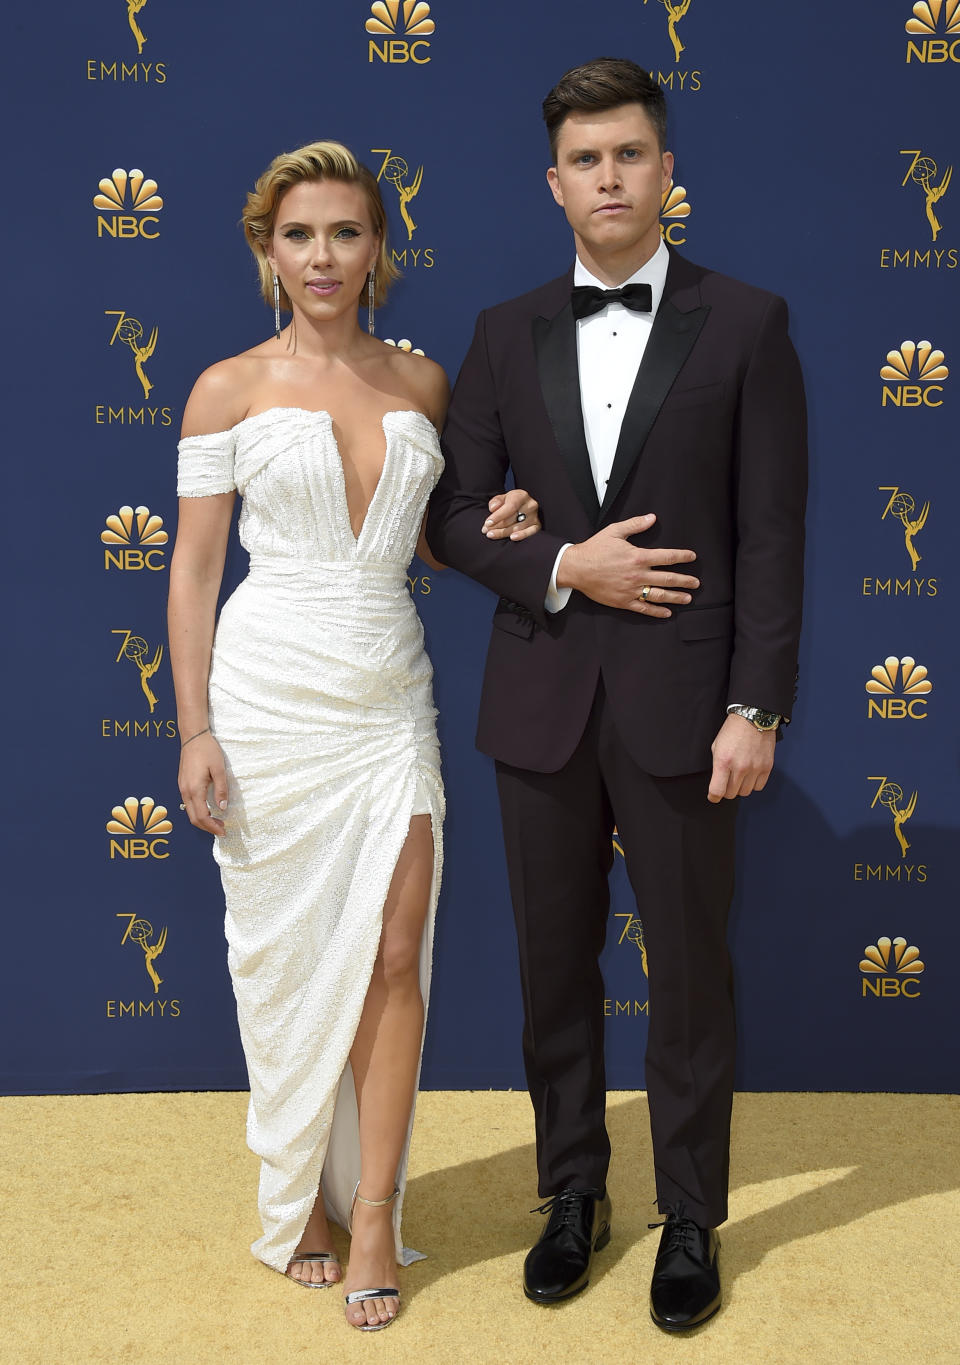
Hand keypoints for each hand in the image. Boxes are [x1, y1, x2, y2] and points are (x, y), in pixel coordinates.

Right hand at [178, 733, 228, 834]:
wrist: (193, 737)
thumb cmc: (207, 751)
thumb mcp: (219, 769)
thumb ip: (221, 789)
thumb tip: (223, 807)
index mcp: (194, 789)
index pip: (202, 816)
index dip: (212, 827)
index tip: (223, 831)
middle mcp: (185, 791)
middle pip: (193, 818)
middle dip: (207, 827)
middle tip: (221, 830)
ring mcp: (182, 788)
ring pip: (189, 812)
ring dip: (202, 820)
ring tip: (217, 821)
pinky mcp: (182, 784)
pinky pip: (188, 804)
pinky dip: (197, 812)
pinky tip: (208, 810)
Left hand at [482, 489, 540, 540]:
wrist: (521, 507)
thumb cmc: (509, 503)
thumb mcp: (502, 498)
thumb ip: (496, 501)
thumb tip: (493, 508)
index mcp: (521, 495)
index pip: (510, 507)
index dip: (498, 516)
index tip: (487, 523)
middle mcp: (530, 505)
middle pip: (512, 519)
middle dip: (496, 526)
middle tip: (485, 530)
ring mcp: (535, 516)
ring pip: (517, 527)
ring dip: (503, 533)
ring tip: (491, 535)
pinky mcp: (537, 525)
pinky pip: (530, 532)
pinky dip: (521, 535)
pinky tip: (512, 538)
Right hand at [557, 513, 697, 614]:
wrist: (576, 568)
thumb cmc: (594, 549)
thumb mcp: (614, 531)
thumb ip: (635, 525)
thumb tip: (652, 517)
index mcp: (638, 557)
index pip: (667, 557)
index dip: (682, 556)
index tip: (692, 557)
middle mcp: (638, 575)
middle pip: (668, 578)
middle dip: (685, 581)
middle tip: (696, 583)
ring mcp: (631, 590)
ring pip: (659, 595)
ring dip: (676, 597)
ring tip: (688, 598)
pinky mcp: (623, 601)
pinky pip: (643, 608)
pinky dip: (657, 611)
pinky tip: (667, 612)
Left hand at [707, 713, 775, 802]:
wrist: (753, 718)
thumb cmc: (732, 731)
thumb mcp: (716, 746)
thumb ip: (717, 766)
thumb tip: (718, 783)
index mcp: (723, 761)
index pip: (717, 791)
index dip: (713, 797)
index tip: (713, 796)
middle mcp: (740, 767)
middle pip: (731, 794)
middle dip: (727, 790)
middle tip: (727, 782)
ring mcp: (755, 768)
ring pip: (745, 792)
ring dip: (740, 787)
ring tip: (739, 776)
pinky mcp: (767, 767)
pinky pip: (759, 786)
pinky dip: (753, 784)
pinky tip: (750, 774)